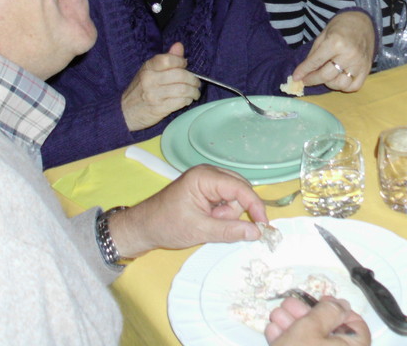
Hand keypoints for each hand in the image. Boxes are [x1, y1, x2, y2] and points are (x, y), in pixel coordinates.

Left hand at [110, 164, 266, 256]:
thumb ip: (229, 230)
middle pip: (240, 190)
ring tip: (207, 223)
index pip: (240, 188)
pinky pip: (225, 200)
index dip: (254, 206)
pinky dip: (222, 214)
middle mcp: (208, 173)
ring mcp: (207, 180)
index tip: (264, 226)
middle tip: (218, 225)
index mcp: (204, 176)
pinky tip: (208, 221)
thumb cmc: (166, 225)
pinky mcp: (206, 190)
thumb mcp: (199, 230)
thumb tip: (257, 232)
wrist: (142, 228)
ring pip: (234, 197)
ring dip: (227, 214)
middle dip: (235, 211)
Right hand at [120, 42, 199, 130]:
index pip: (168, 59)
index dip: (181, 61)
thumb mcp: (149, 71)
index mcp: (148, 67)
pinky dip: (187, 100)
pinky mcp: (159, 108)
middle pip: (180, 75)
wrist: (125, 112)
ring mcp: (154, 95)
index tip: (185, 65)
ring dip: (193, 91)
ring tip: (195, 92)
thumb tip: (179, 45)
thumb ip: (166, 58)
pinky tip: (187, 100)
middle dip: (193, 79)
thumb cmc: (140, 89)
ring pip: (183, 89)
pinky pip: (180, 102)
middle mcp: (150, 80)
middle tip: (196, 82)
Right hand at [265, 295, 370, 345]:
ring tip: (277, 316)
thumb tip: (340, 304)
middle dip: (306, 315)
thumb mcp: (311, 327)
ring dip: (293, 326)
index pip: (356, 326)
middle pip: (329, 333)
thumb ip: (326, 311)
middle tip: (291, 305)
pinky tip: (275, 332)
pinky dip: (289, 343)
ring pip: (311, 343)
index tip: (322, 301)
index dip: (337, 309)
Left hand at [292, 11, 374, 91]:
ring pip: (340, 84)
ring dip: (329, 83)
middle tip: (306, 80)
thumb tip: (304, 71)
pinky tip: (338, 79)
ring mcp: (359, 64)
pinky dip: (344, 86)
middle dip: (312, 80)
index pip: (316, 62)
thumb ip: (314, 53)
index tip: (296, 77)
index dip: (304, 71)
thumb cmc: (341, 26)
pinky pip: (354, 86)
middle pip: (326, 76)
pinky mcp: (367, 69)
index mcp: (336, 42)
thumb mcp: (323, 34)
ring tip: (325, 77)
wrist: (363, 21)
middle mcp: (349, 55)